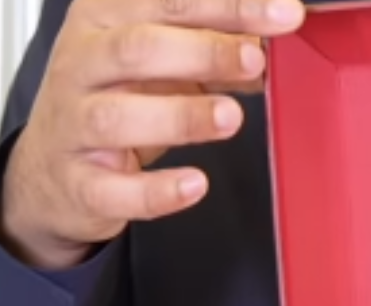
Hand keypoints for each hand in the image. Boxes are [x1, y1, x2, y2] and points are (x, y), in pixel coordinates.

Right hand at [0, 0, 306, 269]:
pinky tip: (194, 184)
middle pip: (137, 48)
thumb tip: (268, 42)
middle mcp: (83, 66)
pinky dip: (157, 190)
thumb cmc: (115, 102)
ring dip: (181, 115)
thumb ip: (213, 50)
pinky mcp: (81, 183)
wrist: (55, 168)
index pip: (166, 1)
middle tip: (253, 59)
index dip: (229, 5)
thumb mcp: (162, 63)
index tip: (282, 15)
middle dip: (203, 51)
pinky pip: (114, 188)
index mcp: (105, 21)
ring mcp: (76, 125)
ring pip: (117, 115)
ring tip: (230, 117)